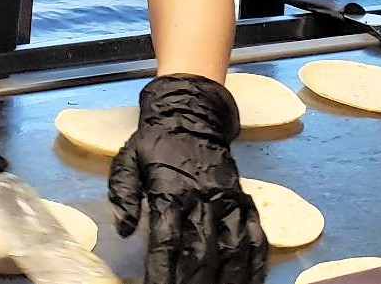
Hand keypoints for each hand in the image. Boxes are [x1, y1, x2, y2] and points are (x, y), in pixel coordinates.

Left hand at [108, 75, 267, 283]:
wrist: (192, 113)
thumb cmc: (157, 142)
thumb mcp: (128, 161)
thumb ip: (123, 195)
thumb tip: (124, 230)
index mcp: (170, 192)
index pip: (166, 243)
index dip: (162, 273)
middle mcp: (202, 199)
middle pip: (201, 252)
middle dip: (194, 281)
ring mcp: (227, 200)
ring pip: (232, 249)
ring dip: (228, 278)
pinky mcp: (244, 199)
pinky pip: (255, 234)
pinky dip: (257, 262)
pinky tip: (253, 280)